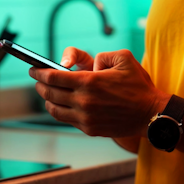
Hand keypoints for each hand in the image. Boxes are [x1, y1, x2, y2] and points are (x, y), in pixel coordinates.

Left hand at [29, 49, 167, 137]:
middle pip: (50, 93)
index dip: (39, 72)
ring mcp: (85, 117)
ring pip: (54, 109)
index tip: (33, 69)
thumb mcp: (123, 58)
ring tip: (46, 92)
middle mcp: (84, 101)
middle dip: (40, 84)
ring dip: (46, 99)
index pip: (53, 77)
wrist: (151, 114)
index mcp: (89, 82)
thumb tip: (90, 64)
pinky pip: (66, 119)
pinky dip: (59, 111)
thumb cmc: (139, 85)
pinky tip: (60, 104)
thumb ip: (102, 55)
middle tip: (37, 79)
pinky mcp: (89, 128)